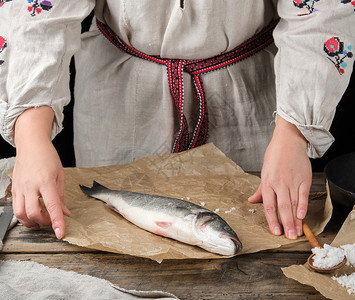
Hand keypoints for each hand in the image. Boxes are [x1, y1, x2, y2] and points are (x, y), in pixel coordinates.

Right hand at [12, 106, 69, 238]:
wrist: (31, 145)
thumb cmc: (48, 157)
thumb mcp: (60, 175)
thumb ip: (61, 196)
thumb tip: (65, 213)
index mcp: (46, 181)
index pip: (52, 205)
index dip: (57, 221)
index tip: (60, 233)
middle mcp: (31, 185)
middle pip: (33, 213)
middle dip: (44, 223)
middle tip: (52, 222)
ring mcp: (20, 187)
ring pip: (20, 213)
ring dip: (31, 222)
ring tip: (41, 222)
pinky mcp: (14, 188)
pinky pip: (15, 207)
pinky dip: (24, 216)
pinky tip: (32, 215)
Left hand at [248, 115, 311, 238]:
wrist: (288, 141)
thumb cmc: (274, 156)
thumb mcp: (264, 172)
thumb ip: (260, 189)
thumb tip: (251, 201)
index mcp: (267, 183)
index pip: (269, 206)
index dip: (272, 220)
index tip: (276, 232)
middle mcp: (279, 184)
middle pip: (282, 208)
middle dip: (286, 224)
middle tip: (289, 238)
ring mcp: (292, 181)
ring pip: (293, 204)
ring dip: (295, 220)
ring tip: (297, 232)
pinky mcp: (304, 179)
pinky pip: (303, 195)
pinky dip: (303, 206)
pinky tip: (303, 216)